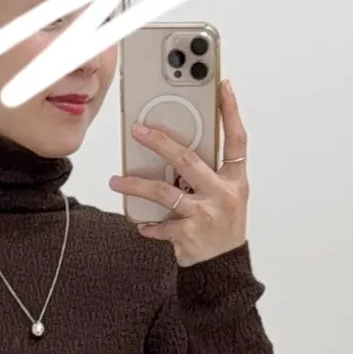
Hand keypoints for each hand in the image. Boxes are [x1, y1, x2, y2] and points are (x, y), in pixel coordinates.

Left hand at [110, 79, 248, 266]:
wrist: (224, 266)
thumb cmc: (223, 225)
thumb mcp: (228, 195)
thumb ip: (210, 172)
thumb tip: (176, 152)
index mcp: (235, 180)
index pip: (236, 139)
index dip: (231, 111)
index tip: (223, 86)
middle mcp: (222, 194)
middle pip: (187, 160)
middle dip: (160, 142)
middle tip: (138, 131)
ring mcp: (205, 214)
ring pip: (164, 193)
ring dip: (136, 186)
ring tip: (116, 181)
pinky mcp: (188, 235)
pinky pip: (160, 225)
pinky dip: (148, 225)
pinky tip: (141, 224)